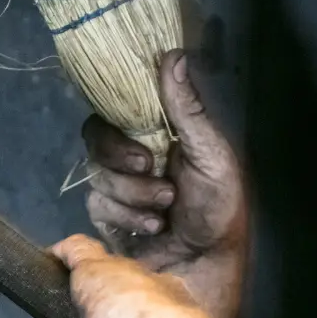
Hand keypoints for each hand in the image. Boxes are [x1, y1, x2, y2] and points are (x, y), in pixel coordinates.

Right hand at [82, 50, 246, 317]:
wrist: (209, 262)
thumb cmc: (219, 207)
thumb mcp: (211, 154)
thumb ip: (187, 110)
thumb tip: (173, 55)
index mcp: (156, 132)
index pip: (116, 109)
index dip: (120, 121)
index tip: (145, 144)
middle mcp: (131, 155)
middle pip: (97, 139)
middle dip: (124, 160)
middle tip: (154, 174)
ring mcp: (117, 186)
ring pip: (99, 175)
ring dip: (134, 194)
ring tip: (166, 209)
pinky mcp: (107, 216)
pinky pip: (99, 204)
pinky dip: (127, 216)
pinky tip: (153, 226)